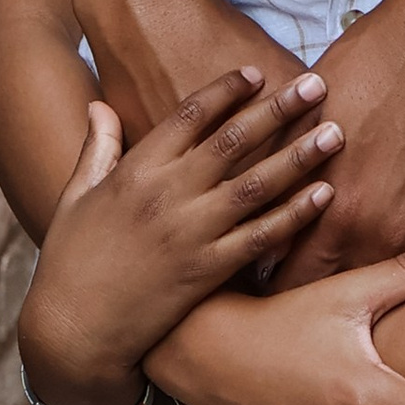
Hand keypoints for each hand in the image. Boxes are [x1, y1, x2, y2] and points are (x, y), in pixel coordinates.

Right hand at [17, 68, 347, 404]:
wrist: (74, 331)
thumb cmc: (70, 262)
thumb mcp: (76, 196)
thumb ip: (96, 147)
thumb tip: (100, 105)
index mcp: (136, 171)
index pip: (190, 115)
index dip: (226, 90)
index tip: (256, 73)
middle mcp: (167, 195)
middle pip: (233, 140)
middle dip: (278, 109)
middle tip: (317, 85)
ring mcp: (190, 234)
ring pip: (256, 185)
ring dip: (298, 156)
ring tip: (333, 132)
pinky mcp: (207, 271)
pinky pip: (260, 237)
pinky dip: (294, 215)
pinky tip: (323, 194)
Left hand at [265, 0, 404, 286]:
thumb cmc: (376, 60)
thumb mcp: (316, 119)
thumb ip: (291, 181)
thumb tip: (266, 227)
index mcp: (340, 212)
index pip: (297, 284)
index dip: (287, 285)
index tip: (284, 281)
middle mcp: (391, 231)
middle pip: (356, 291)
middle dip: (342, 292)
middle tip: (335, 281)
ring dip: (398, 264)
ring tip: (390, 253)